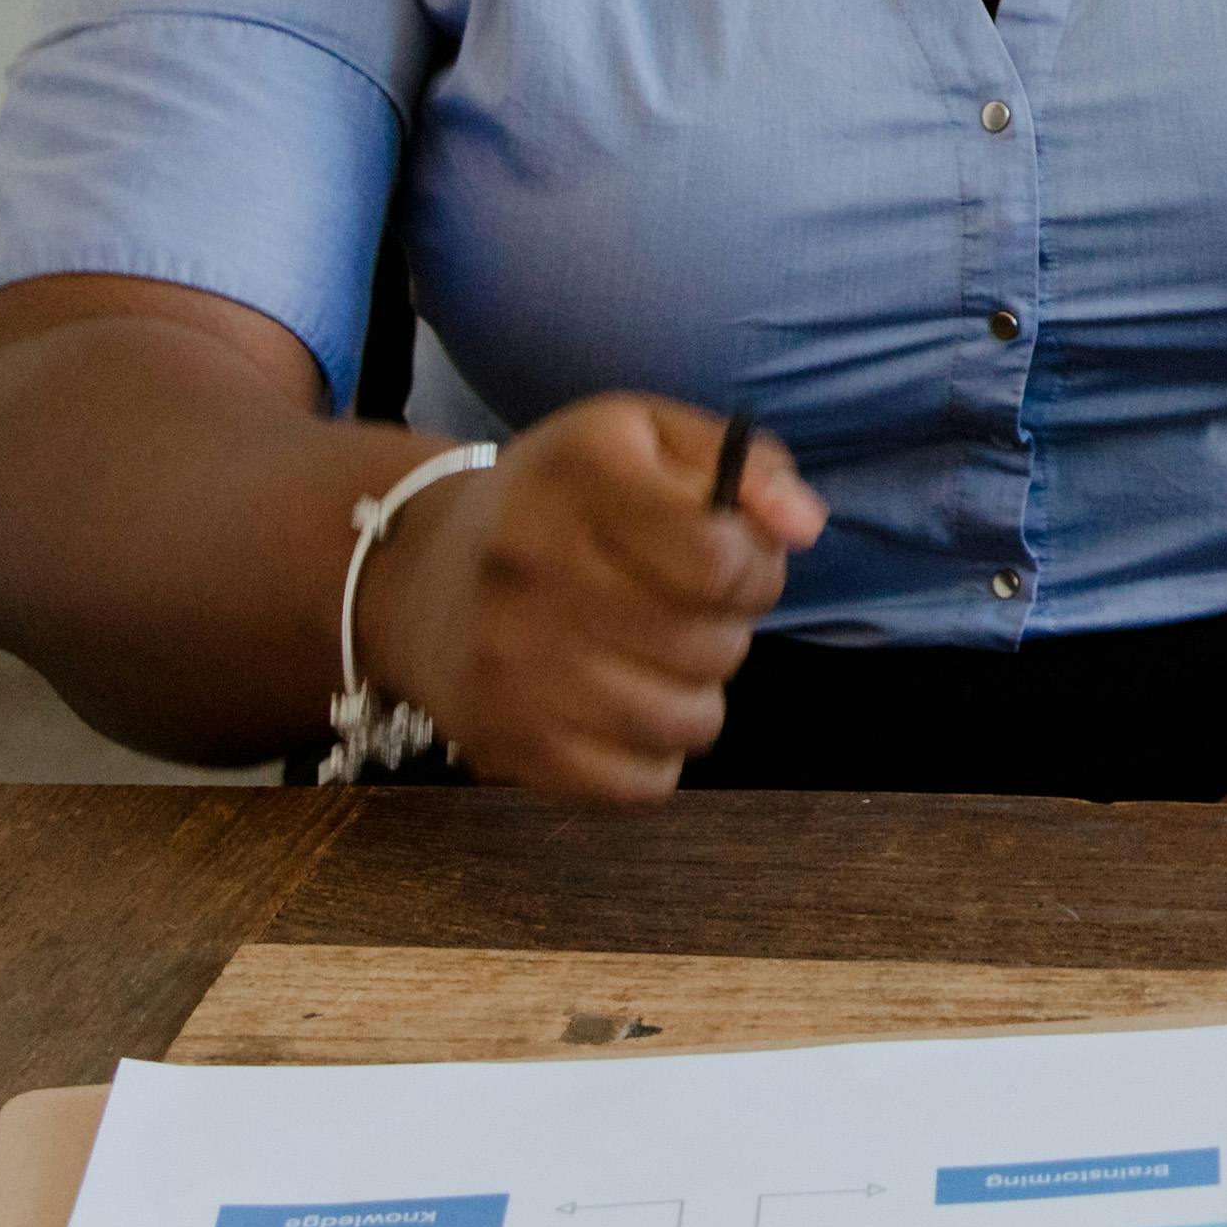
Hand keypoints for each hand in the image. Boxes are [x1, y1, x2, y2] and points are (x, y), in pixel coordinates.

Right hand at [369, 397, 822, 799]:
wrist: (422, 575)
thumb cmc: (567, 501)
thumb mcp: (649, 442)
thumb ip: (745, 468)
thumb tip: (804, 525)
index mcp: (578, 472)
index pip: (719, 557)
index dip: (754, 568)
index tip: (733, 563)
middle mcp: (529, 564)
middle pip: (712, 644)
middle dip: (725, 628)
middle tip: (683, 609)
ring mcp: (509, 662)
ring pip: (686, 721)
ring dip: (695, 693)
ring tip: (655, 655)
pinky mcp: (502, 742)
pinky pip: (640, 784)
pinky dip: (653, 754)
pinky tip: (621, 705)